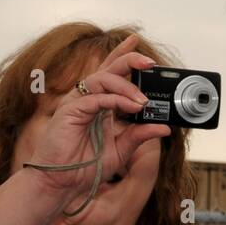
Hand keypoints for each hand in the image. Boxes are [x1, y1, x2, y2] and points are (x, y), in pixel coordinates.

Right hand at [25, 34, 171, 212]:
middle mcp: (88, 99)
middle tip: (150, 63)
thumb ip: (140, 135)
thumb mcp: (121, 150)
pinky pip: (95, 97)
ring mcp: (77, 103)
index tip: (137, 40)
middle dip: (129, 59)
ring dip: (126, 86)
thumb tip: (165, 127)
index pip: (113, 72)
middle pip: (108, 68)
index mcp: (101, 104)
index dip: (124, 54)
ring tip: (142, 101)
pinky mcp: (69, 111)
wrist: (60, 184)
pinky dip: (115, 99)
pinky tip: (130, 107)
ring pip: (102, 78)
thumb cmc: (84, 167)